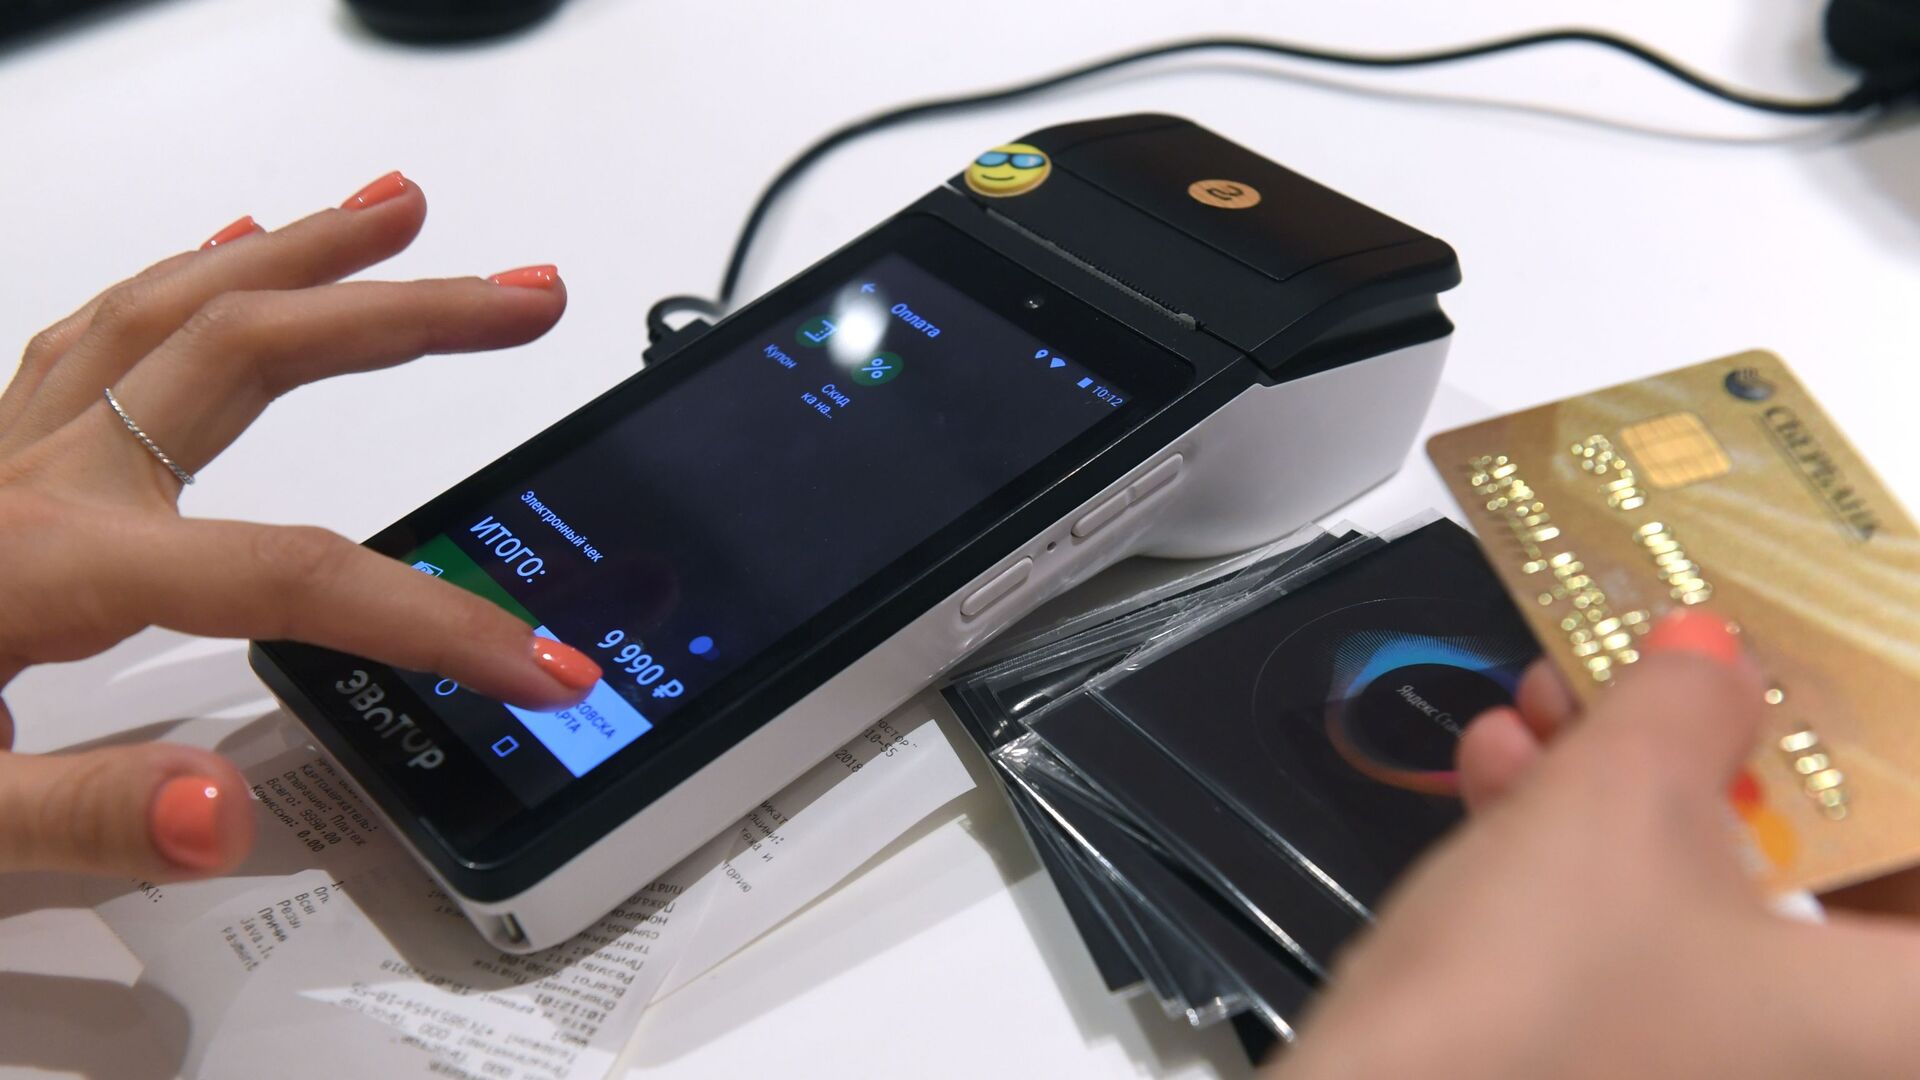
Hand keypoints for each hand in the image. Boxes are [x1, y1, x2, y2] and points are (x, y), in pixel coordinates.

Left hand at [0, 172, 601, 881]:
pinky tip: (231, 253)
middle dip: (406, 315)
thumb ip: (71, 816)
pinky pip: (95, 334)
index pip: (285, 575)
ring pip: (168, 308)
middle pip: (245, 355)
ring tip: (397, 215)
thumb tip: (223, 804)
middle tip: (522, 294)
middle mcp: (27, 482)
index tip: (536, 663)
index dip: (433, 622)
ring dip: (300, 255)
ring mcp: (3, 456)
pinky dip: (184, 281)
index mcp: (33, 568)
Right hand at [1270, 611, 1919, 1077]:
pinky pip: (1638, 955)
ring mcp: (1719, 1076)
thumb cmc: (1536, 1000)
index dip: (1869, 779)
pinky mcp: (1617, 1072)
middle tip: (1658, 682)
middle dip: (1719, 758)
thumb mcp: (1618, 799)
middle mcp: (1827, 1062)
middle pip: (1816, 877)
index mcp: (1896, 1018)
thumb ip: (1687, 706)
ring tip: (1540, 710)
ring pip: (1709, 910)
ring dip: (1623, 793)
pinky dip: (1580, 870)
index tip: (1805, 710)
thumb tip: (1713, 661)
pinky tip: (1500, 785)